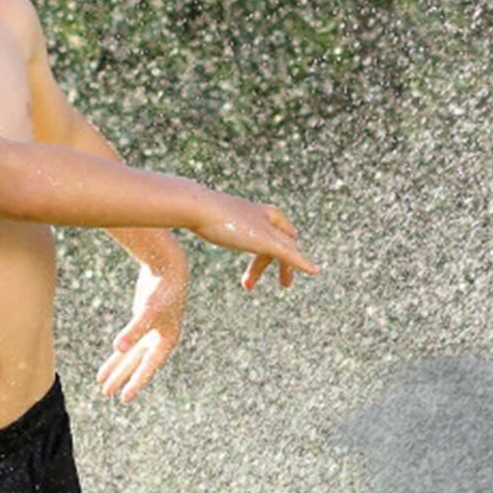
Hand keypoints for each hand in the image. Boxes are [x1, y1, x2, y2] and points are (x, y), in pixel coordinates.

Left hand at [97, 258, 188, 403]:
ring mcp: (150, 332)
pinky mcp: (142, 323)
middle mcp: (160, 340)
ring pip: (131, 355)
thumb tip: (117, 348)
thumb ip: (132, 331)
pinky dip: (118, 353)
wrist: (166, 268)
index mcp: (167, 341)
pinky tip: (111, 360)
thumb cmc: (161, 291)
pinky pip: (128, 343)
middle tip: (108, 394)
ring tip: (103, 383)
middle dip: (122, 378)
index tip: (124, 398)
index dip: (136, 383)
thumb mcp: (147, 312)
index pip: (149, 367)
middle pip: (137, 364)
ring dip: (118, 368)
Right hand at [189, 191, 321, 288]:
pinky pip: (290, 254)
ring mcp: (264, 228)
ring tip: (286, 285)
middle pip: (280, 237)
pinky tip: (316, 271)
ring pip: (286, 249)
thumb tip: (176, 211)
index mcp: (250, 208)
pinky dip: (303, 263)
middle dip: (279, 258)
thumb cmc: (192, 209)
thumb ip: (195, 214)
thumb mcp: (197, 213)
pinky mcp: (265, 241)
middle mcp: (261, 216)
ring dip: (286, 269)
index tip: (289, 237)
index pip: (275, 217)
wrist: (198, 207)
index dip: (283, 229)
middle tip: (282, 277)